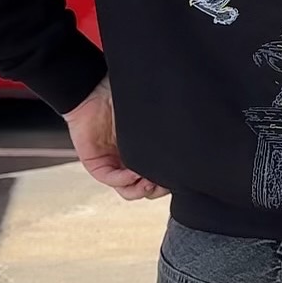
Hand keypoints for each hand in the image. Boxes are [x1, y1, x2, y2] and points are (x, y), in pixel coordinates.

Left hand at [63, 77, 168, 200]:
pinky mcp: (97, 165)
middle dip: (157, 189)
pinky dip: (125, 180)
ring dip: (141, 190)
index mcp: (144, 155)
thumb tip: (184, 155)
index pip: (158, 179)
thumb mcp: (149, 123)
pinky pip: (112, 179)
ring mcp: (114, 166)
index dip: (168, 183)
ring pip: (129, 191)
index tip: (177, 178)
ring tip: (149, 182)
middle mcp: (130, 164)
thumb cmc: (125, 101)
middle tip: (164, 182)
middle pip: (146, 190)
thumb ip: (161, 138)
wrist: (97, 91)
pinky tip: (134, 174)